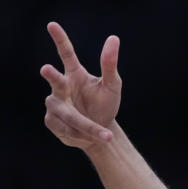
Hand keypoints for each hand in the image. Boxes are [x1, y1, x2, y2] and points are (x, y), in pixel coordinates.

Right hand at [40, 22, 121, 148]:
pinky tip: (88, 137)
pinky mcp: (52, 122)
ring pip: (68, 114)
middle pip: (55, 81)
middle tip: (46, 69)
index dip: (60, 40)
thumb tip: (114, 38)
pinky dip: (83, 135)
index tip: (52, 25)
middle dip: (51, 76)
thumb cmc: (105, 105)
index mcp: (75, 74)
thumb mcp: (112, 86)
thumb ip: (110, 65)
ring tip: (104, 135)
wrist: (100, 133)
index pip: (67, 55)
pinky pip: (67, 129)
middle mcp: (61, 87)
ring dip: (86, 126)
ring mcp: (54, 104)